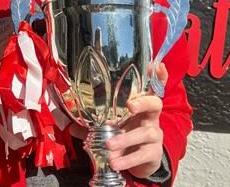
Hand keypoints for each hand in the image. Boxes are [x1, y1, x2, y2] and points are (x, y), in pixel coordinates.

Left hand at [105, 62, 167, 178]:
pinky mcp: (153, 154)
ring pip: (145, 133)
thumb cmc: (126, 136)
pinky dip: (127, 160)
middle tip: (130, 106)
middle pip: (155, 104)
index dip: (158, 77)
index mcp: (142, 107)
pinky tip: (115, 163)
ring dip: (126, 138)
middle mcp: (151, 118)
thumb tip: (70, 125)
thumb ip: (94, 125)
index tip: (157, 66)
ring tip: (109, 145)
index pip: (153, 88)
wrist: (140, 163)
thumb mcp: (113, 127)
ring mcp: (154, 136)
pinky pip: (142, 155)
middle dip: (143, 102)